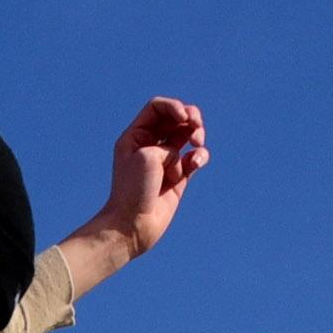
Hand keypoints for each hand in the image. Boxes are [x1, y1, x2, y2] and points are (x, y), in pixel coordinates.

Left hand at [62, 97, 208, 291]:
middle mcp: (150, 146)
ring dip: (197, 134)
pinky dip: (200, 157)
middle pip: (176, 118)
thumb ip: (168, 143)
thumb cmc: (133, 190)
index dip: (173, 107)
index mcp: (135, 136)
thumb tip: (184, 152)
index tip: (182, 117)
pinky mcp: (179, 178)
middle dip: (190, 117)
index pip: (158, 108)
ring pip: (188, 136)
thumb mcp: (147, 156)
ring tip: (196, 142)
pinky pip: (195, 159)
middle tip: (194, 125)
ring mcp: (165, 161)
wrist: (132, 225)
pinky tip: (195, 163)